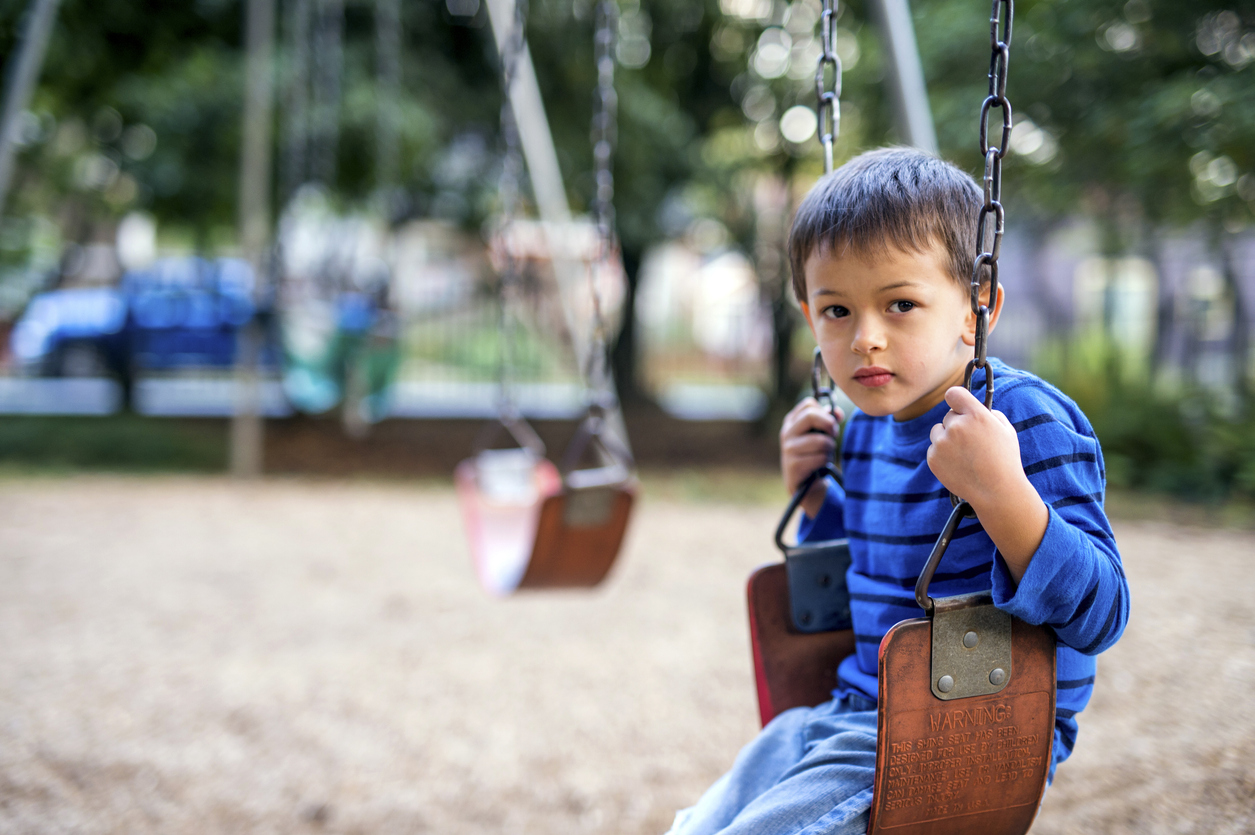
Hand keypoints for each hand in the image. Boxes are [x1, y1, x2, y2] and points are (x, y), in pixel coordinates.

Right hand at [780, 397, 842, 518]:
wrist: (805, 486)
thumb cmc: (814, 455)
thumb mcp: (820, 435)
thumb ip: (829, 420)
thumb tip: (837, 413)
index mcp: (791, 422)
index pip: (808, 404)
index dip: (825, 412)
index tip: (831, 424)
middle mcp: (786, 433)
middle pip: (811, 416)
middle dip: (830, 426)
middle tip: (833, 436)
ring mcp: (788, 449)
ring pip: (821, 440)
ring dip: (830, 449)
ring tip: (826, 455)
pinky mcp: (793, 466)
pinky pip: (820, 458)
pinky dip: (826, 462)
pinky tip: (821, 467)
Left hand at [927, 386, 1047, 583]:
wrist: (996, 491)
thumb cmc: (1005, 459)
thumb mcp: (1005, 430)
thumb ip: (988, 413)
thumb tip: (973, 406)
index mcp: (976, 415)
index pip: (954, 393)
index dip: (956, 398)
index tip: (958, 403)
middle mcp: (956, 426)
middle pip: (948, 415)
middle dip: (957, 424)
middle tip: (971, 441)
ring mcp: (942, 443)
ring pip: (938, 431)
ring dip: (947, 438)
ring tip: (965, 454)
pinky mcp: (933, 458)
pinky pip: (934, 448)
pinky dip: (942, 454)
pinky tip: (958, 464)